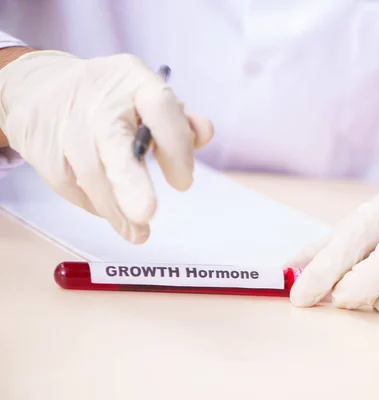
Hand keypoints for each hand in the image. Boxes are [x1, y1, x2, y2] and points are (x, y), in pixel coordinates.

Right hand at [0, 50, 212, 242]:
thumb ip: (179, 122)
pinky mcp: (40, 144)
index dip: (176, 145)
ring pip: (91, 175)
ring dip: (117, 211)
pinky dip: (93, 204)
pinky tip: (109, 210)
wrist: (39, 86)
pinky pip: (69, 185)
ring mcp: (65, 120)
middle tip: (147, 213)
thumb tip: (205, 133)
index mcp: (134, 79)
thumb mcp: (146, 98)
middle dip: (131, 182)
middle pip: (115, 141)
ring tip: (138, 232)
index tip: (183, 182)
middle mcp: (98, 97)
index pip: (161, 107)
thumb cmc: (111, 100)